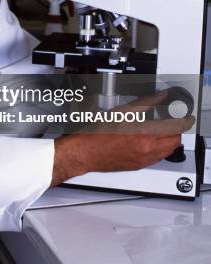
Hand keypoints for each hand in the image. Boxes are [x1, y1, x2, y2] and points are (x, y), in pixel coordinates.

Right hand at [51, 90, 194, 185]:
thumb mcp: (121, 112)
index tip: (181, 113)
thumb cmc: (96, 134)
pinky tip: (151, 141)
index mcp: (145, 135)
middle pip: (175, 141)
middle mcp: (147, 150)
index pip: (175, 128)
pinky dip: (160, 149)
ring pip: (167, 151)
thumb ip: (145, 103)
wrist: (83, 153)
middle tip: (173, 120)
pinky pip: (157, 158)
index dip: (181, 119)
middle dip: (177, 130)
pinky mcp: (138, 166)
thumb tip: (160, 97)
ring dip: (170, 140)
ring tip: (164, 129)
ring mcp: (143, 160)